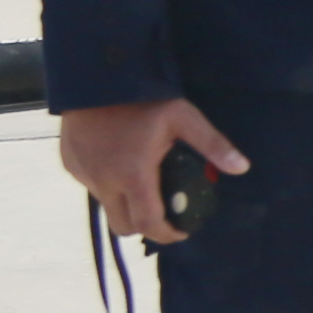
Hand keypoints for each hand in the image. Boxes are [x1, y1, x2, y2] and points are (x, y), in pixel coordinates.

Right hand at [60, 96, 240, 246]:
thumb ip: (213, 145)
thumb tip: (242, 168)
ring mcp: (83, 174)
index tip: (182, 230)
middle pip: (123, 226)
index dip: (167, 234)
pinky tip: (121, 164)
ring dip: (125, 205)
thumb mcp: (184, 118)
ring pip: (106, 207)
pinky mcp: (70, 164)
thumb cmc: (142, 99)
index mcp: (133, 176)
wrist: (94, 77)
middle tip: (164, 212)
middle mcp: (104, 182)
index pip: (148, 224)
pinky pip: (91, 186)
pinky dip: (108, 186)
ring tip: (145, 184)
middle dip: (145, 226)